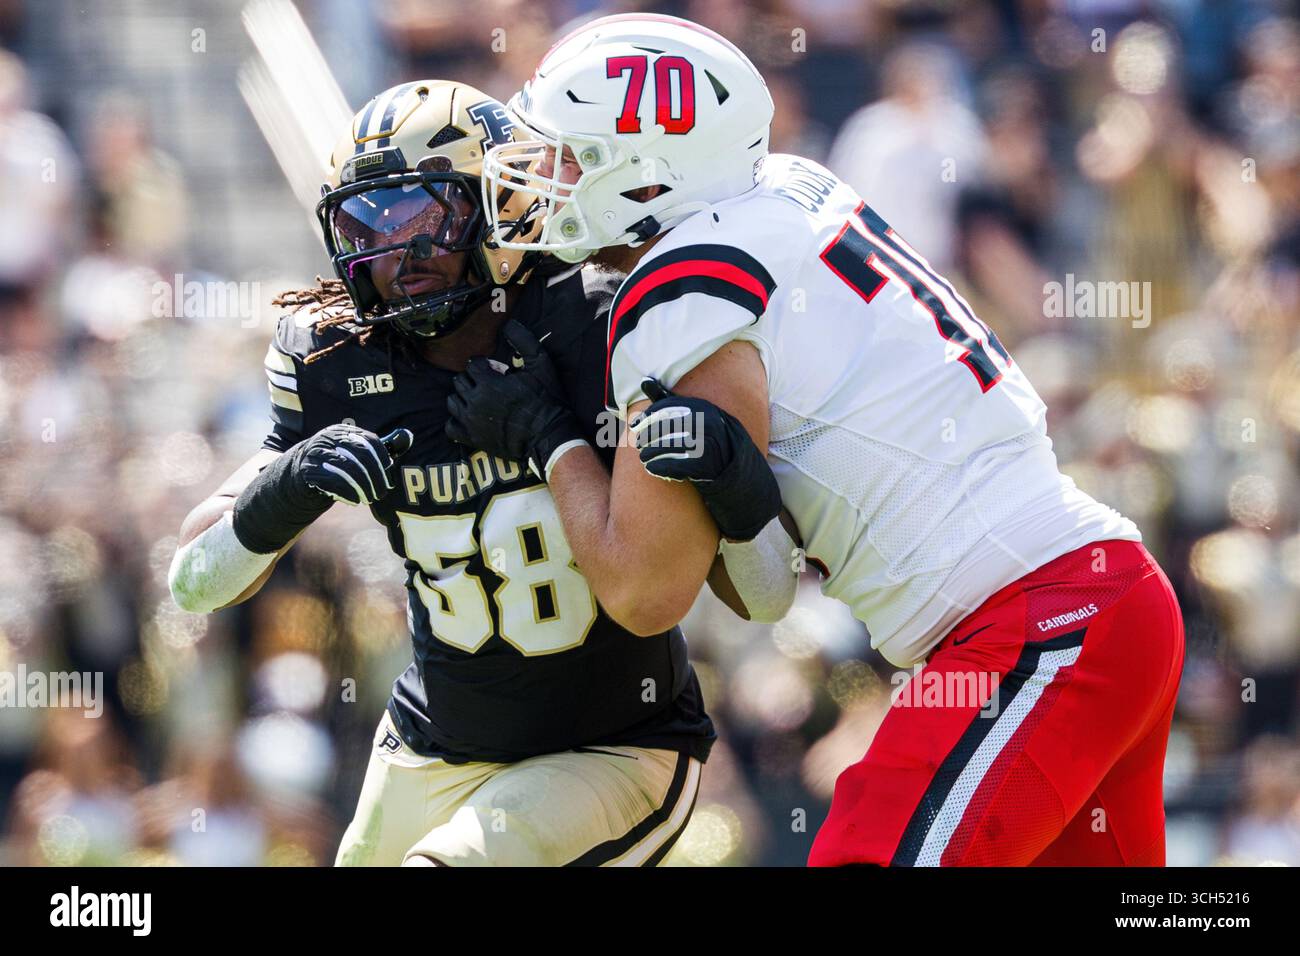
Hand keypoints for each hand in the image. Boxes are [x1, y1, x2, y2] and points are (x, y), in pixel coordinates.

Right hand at [293, 423, 408, 505]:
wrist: (300, 475)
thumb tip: (407, 437)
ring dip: (362, 487)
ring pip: (347, 468)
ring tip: (369, 498)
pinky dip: (346, 493)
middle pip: (360, 455)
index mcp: (344, 431)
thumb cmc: (336, 465)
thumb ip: (379, 448)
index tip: (389, 478)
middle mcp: (329, 437)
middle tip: (382, 493)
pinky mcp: (307, 469)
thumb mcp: (355, 454)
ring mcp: (316, 452)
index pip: (370, 441)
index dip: (382, 460)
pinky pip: (331, 481)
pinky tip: (355, 501)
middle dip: (375, 476)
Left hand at [445, 320, 584, 476]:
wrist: (548, 436)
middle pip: (459, 381)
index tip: (494, 371)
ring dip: (462, 397)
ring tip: (477, 399)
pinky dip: (456, 421)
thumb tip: (509, 325)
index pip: (472, 365)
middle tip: (487, 385)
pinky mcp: (471, 438)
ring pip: (452, 402)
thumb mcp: (541, 366)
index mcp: (489, 383)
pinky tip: (469, 418)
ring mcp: (471, 422)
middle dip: (472, 380)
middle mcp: (475, 401)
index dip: (483, 365)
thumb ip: (524, 342)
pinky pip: (450, 427)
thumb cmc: (546, 400)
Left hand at [631, 378, 779, 540]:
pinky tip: (651, 468)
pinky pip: (677, 465)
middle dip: (648, 436)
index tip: (633, 425)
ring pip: (670, 446)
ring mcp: (709, 445)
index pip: (668, 407)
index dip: (648, 416)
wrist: (735, 466)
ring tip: (643, 457)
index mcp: (703, 408)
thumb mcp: (692, 414)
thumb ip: (668, 400)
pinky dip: (660, 467)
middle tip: (638, 444)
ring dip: (651, 453)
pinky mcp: (707, 466)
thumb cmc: (706, 436)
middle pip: (667, 427)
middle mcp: (708, 423)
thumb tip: (644, 381)